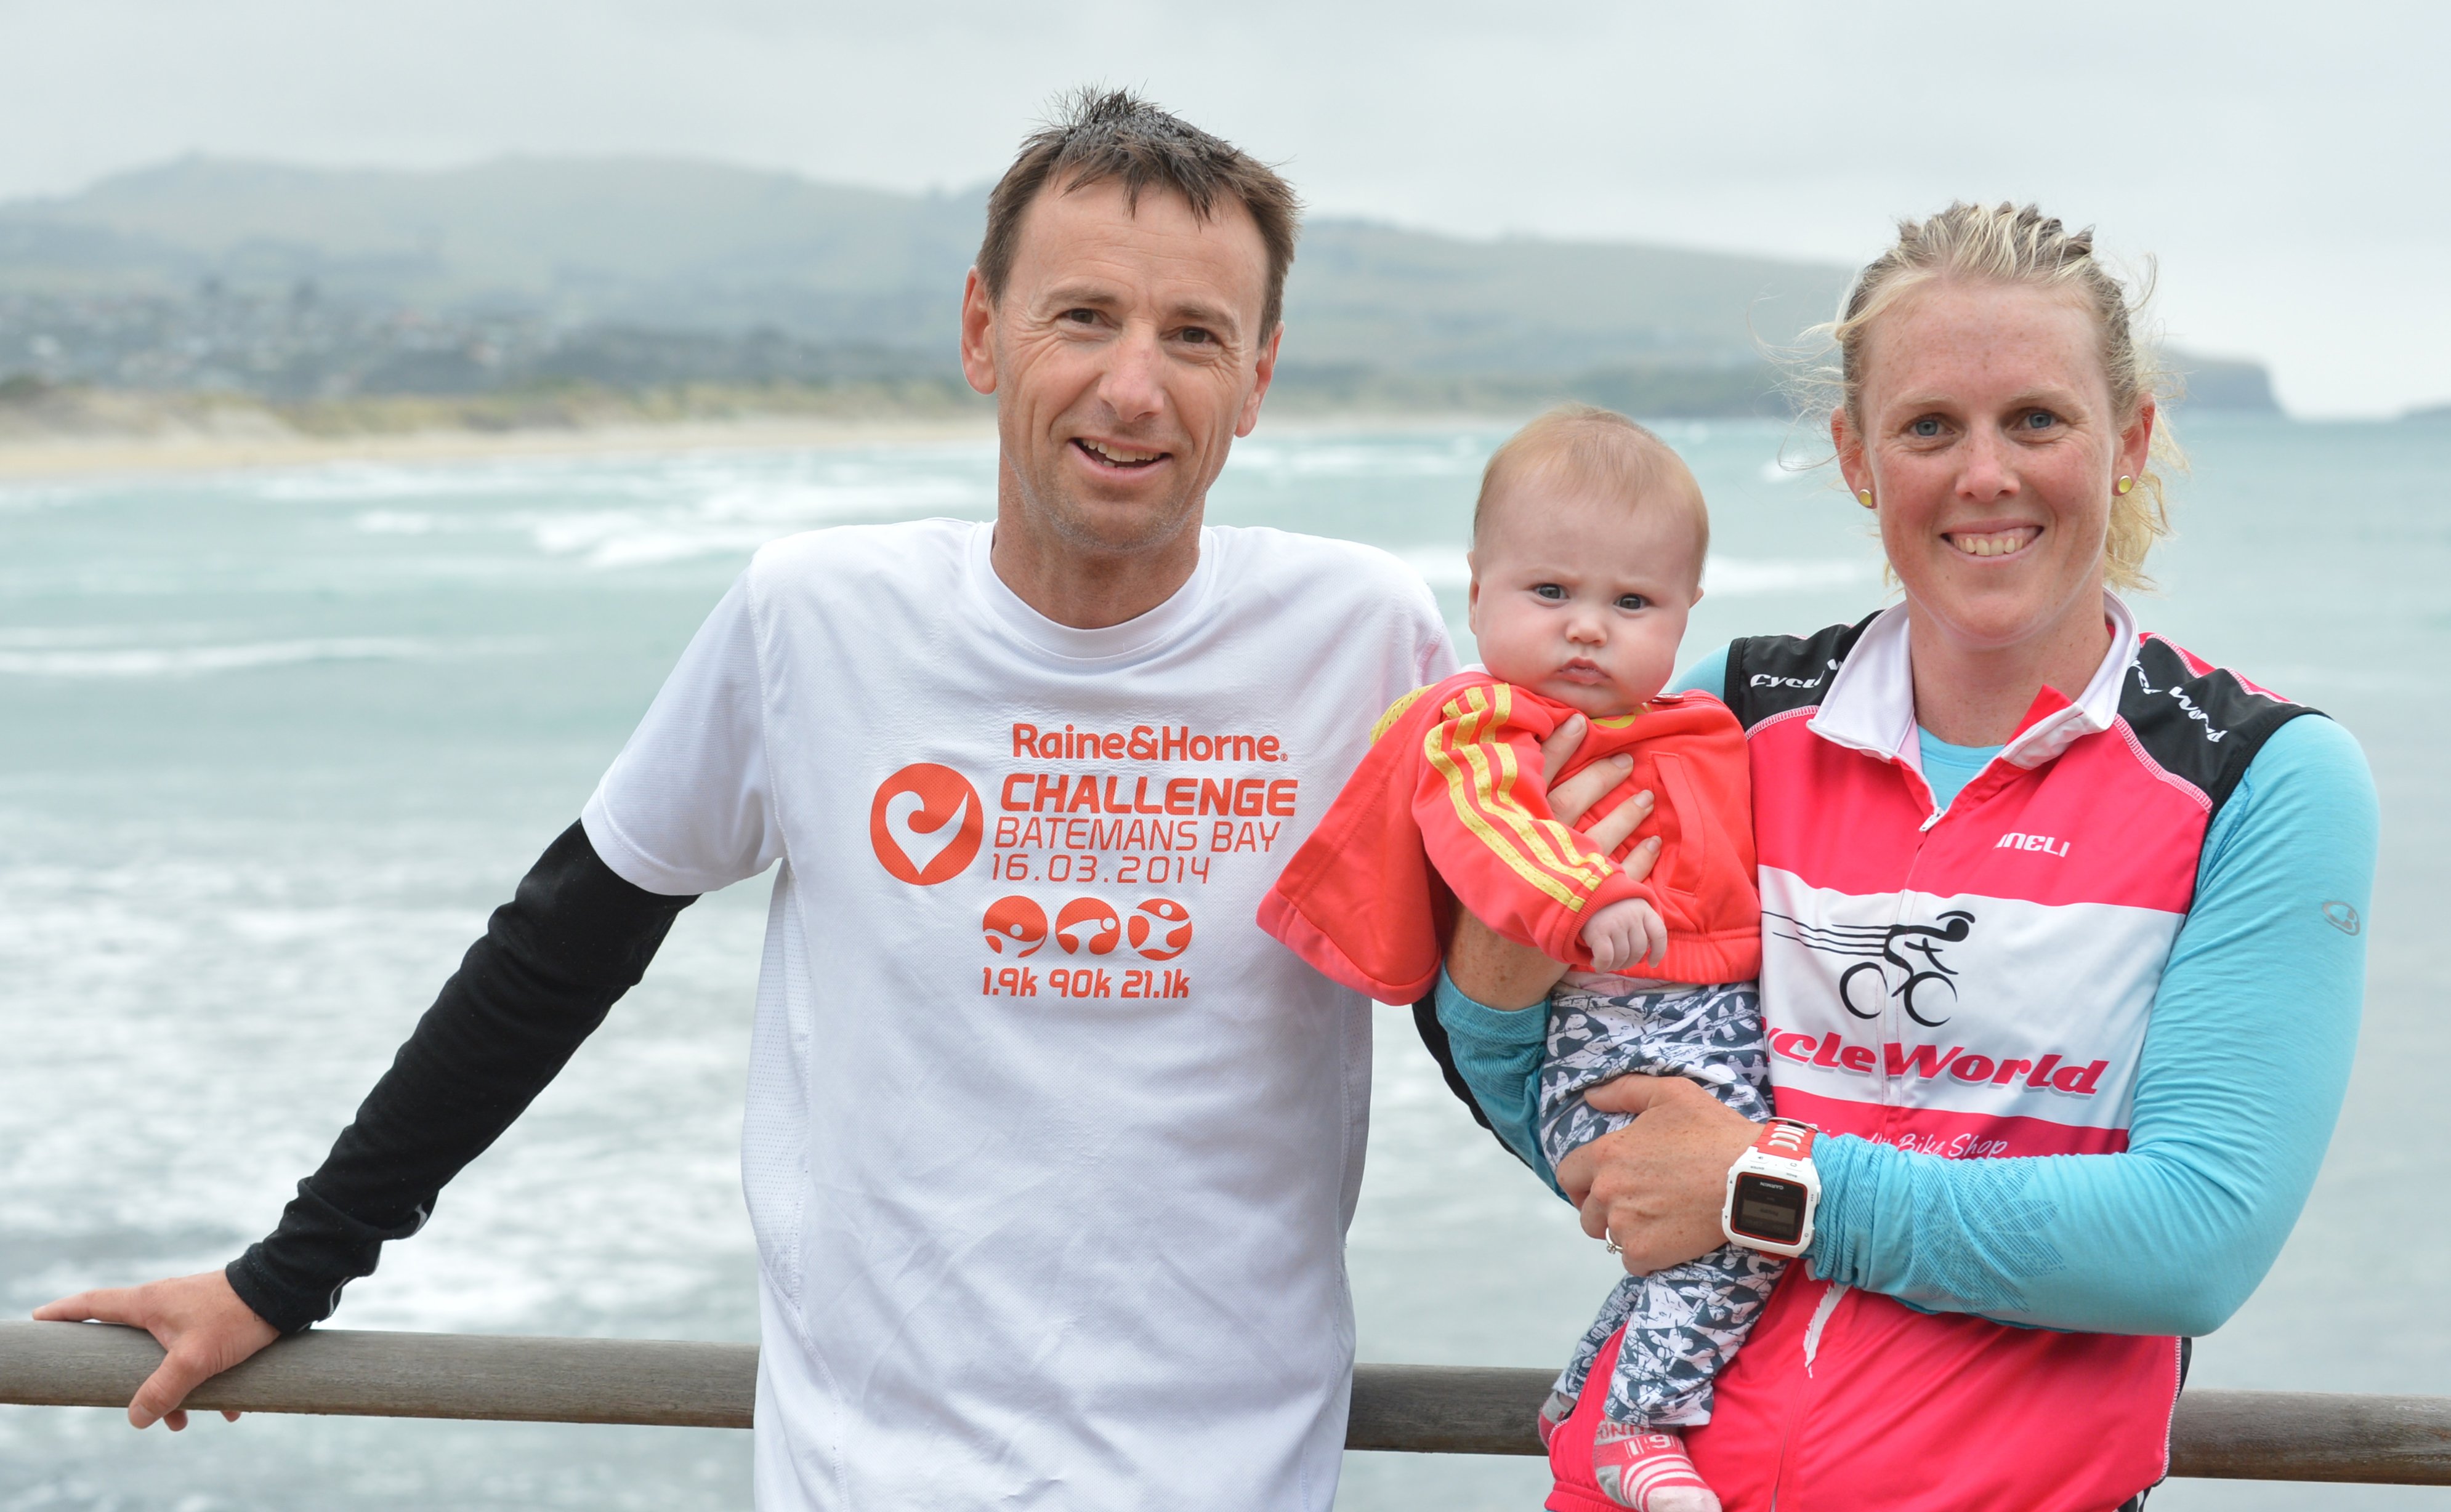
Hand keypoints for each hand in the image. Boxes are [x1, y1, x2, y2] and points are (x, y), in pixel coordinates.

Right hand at [35, 1270, 278, 1428]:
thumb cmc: (236, 1318)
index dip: (65, 1313)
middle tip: (142, 1408)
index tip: (41, 1319)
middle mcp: (165, 1303)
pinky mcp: (215, 1319)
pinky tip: (230, 1406)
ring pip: (169, 1357)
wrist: (287, 1291)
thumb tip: (135, 1418)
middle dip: (136, 1381)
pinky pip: (201, 1354)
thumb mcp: (194, 1360)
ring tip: (191, 1419)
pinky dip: (209, 1381)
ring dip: (178, 1390)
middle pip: (130, 1344)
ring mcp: (190, 1310)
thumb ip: (162, 1391)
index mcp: (148, 1303)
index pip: (93, 1305)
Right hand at [1445, 714, 1661, 1008]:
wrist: (1488, 977)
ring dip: (1627, 815)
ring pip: (1599, 839)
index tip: (1580, 721)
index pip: (1530, 780)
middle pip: (1570, 801)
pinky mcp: (1578, 914)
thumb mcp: (1480, 862)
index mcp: (1501, 834)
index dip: (1556, 748)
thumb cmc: (1485, 911)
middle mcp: (1527, 853)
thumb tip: (1515, 776)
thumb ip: (1498, 825)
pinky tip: (1652, 846)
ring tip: (1646, 798)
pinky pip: (1620, 881)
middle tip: (1626, 759)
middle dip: (1601, 776)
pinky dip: (1640, 862)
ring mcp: (1554, 885)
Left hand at [1553, 1075, 1759, 1274]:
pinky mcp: (1645, 1252)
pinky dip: (1648, 1256)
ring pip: (1611, 1238)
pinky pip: (1632, 1263)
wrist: (1752, 1179)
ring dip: (1629, 1233)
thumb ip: (1624, 1091)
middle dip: (1606, 1212)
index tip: (1598, 1188)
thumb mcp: (1671, 1094)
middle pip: (1587, 1214)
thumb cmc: (1716, 1133)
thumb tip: (1590, 1096)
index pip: (1568, 1176)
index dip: (1582, 1183)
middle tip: (1638, 1205)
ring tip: (1660, 1220)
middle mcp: (1608, 1191)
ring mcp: (1625, 1224)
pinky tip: (1670, 1240)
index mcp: (1608, 1154)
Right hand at [1581, 898, 1666, 974]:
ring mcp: (1616, 922)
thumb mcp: (1629, 908)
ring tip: (1606, 964)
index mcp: (1643, 908)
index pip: (1659, 934)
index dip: (1659, 953)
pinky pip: (1606, 958)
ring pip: (1623, 957)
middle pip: (1639, 950)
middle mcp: (1632, 915)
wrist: (1579, 895)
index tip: (1652, 963)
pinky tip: (1597, 964)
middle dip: (1629, 963)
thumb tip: (1646, 957)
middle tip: (1619, 963)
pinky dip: (1602, 966)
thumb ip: (1641, 926)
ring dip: (1614, 966)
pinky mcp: (1599, 931)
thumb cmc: (1606, 908)